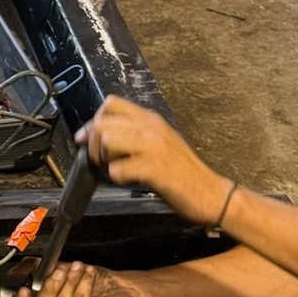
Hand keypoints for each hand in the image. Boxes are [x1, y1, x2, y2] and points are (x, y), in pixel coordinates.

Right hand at [14, 262, 150, 296]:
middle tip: (59, 271)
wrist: (128, 288)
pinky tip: (89, 275)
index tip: (24, 289)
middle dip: (48, 289)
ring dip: (69, 284)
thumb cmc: (97, 283)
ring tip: (78, 269)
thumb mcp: (62, 273)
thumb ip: (39, 273)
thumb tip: (18, 269)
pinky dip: (83, 286)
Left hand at [79, 97, 230, 226]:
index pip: (111, 104)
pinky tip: (128, 181)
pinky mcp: (154, 168)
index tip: (87, 140)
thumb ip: (133, 134)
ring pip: (108, 140)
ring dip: (104, 159)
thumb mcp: (159, 141)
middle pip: (102, 123)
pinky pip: (118, 169)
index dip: (93, 122)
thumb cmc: (182, 171)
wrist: (210, 192)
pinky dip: (117, 178)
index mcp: (151, 119)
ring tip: (116, 170)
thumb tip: (96, 135)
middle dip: (93, 145)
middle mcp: (152, 127)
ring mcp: (153, 146)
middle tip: (100, 162)